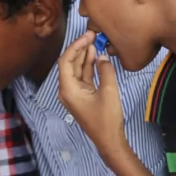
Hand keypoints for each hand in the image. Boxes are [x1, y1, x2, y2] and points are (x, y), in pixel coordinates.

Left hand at [58, 31, 127, 155]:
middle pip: (69, 64)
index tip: (87, 36)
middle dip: (79, 48)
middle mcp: (67, 90)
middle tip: (92, 34)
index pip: (65, 61)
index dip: (75, 46)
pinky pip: (83, 77)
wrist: (109, 140)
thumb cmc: (107, 119)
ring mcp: (74, 93)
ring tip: (94, 41)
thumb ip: (105, 70)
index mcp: (68, 90)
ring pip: (76, 69)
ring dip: (84, 56)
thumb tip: (102, 56)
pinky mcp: (82, 96)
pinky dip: (88, 66)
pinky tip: (95, 55)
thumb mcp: (109, 91)